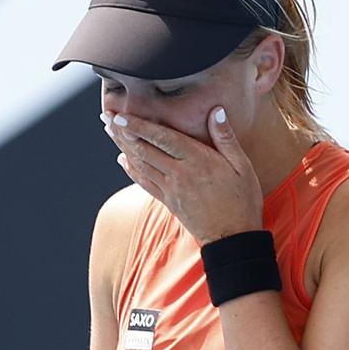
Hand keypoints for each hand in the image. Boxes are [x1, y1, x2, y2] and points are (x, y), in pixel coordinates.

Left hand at [102, 107, 263, 245]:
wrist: (233, 239)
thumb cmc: (242, 200)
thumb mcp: (241, 166)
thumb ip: (226, 137)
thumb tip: (215, 111)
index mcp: (197, 161)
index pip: (162, 138)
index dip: (139, 125)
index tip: (120, 115)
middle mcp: (179, 174)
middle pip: (144, 149)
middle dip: (123, 132)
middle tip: (106, 117)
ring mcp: (171, 190)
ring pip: (140, 164)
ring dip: (122, 146)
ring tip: (110, 131)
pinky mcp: (168, 202)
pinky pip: (144, 183)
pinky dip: (131, 170)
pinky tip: (122, 160)